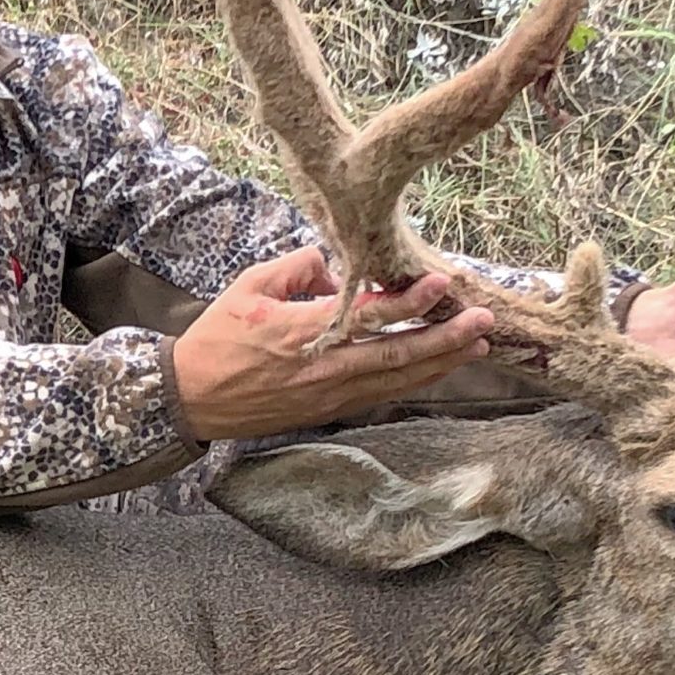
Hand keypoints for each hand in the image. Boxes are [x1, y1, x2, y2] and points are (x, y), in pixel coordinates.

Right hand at [170, 247, 494, 439]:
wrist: (190, 397)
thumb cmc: (217, 337)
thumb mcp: (249, 286)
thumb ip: (298, 268)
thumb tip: (334, 265)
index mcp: (300, 331)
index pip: (366, 315)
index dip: (409, 300)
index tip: (442, 283)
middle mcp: (322, 366)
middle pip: (396, 354)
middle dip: (444, 339)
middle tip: (483, 323)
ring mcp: (327, 394)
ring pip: (395, 379)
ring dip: (440, 363)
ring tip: (477, 345)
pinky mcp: (327, 409)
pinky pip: (380, 393)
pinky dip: (413, 380)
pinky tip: (438, 367)